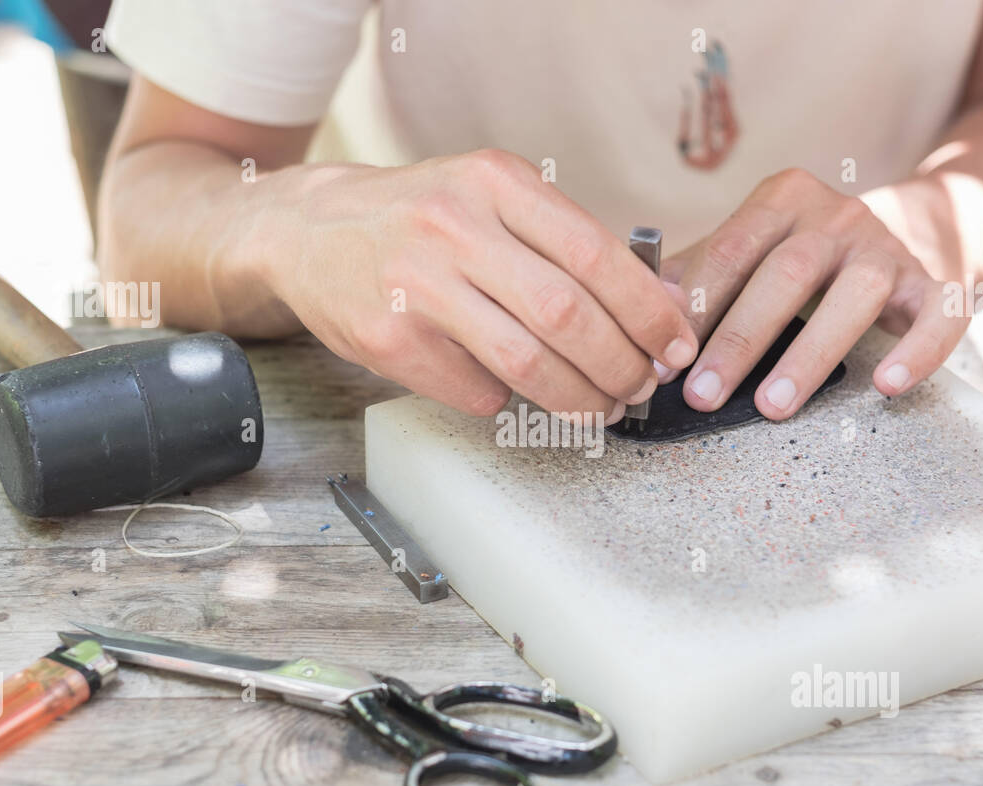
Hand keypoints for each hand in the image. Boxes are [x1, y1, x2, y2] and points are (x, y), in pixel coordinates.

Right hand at [265, 149, 697, 421]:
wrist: (307, 230)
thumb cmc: (419, 218)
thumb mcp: (490, 199)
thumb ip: (565, 242)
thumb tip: (661, 302)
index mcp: (493, 182)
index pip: (595, 253)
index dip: (648, 310)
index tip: (676, 344)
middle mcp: (453, 227)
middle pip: (567, 314)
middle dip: (622, 364)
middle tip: (642, 385)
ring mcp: (415, 286)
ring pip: (526, 362)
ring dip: (579, 397)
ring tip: (603, 406)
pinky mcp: (388, 340)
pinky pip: (477, 389)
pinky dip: (511, 401)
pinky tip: (520, 394)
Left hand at [659, 168, 965, 418]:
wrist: (912, 225)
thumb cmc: (802, 254)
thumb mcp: (749, 249)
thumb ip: (697, 275)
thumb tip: (644, 312)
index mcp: (783, 199)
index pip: (731, 251)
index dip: (694, 309)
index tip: (662, 363)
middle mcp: (839, 215)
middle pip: (787, 274)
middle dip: (740, 340)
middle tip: (703, 395)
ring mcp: (889, 248)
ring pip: (855, 297)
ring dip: (809, 356)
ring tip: (772, 407)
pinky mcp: (935, 282)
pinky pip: (939, 314)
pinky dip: (919, 351)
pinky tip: (888, 386)